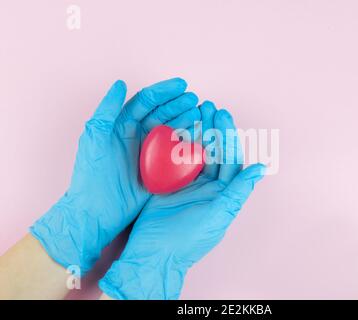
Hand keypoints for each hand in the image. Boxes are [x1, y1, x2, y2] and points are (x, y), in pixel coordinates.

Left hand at [30, 78, 200, 274]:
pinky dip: (187, 143)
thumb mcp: (94, 139)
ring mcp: (149, 153)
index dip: (164, 91)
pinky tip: (198, 137)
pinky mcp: (158, 169)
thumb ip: (107, 110)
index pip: (146, 102)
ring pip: (171, 130)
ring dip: (185, 120)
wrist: (96, 212)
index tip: (182, 85)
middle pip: (162, 113)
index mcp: (121, 126)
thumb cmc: (91, 176)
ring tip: (200, 113)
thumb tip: (119, 83)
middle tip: (195, 99)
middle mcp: (136, 136)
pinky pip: (175, 152)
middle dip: (179, 104)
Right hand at [99, 102, 265, 298]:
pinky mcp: (168, 183)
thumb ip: (238, 191)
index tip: (223, 115)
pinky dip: (175, 143)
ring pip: (194, 152)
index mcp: (223, 193)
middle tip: (207, 105)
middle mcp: (208, 186)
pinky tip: (174, 128)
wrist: (154, 254)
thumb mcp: (218, 215)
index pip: (229, 159)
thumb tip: (260, 168)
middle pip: (212, 151)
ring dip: (195, 132)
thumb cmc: (189, 240)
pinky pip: (174, 159)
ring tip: (193, 110)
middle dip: (212, 128)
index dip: (227, 136)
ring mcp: (187, 183)